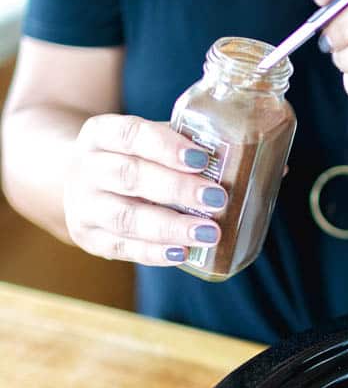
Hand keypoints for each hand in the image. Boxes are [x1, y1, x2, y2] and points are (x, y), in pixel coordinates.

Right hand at [64, 114, 227, 264]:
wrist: (81, 182)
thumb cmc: (129, 158)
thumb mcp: (144, 141)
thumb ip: (177, 145)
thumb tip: (226, 156)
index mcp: (99, 134)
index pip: (130, 134)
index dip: (166, 146)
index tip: (201, 159)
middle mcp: (85, 169)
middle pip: (129, 176)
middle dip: (177, 188)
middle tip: (216, 198)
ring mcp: (84, 207)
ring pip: (125, 217)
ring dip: (170, 227)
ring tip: (209, 233)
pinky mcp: (89, 238)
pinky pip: (122, 248)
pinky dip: (154, 252)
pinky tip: (182, 253)